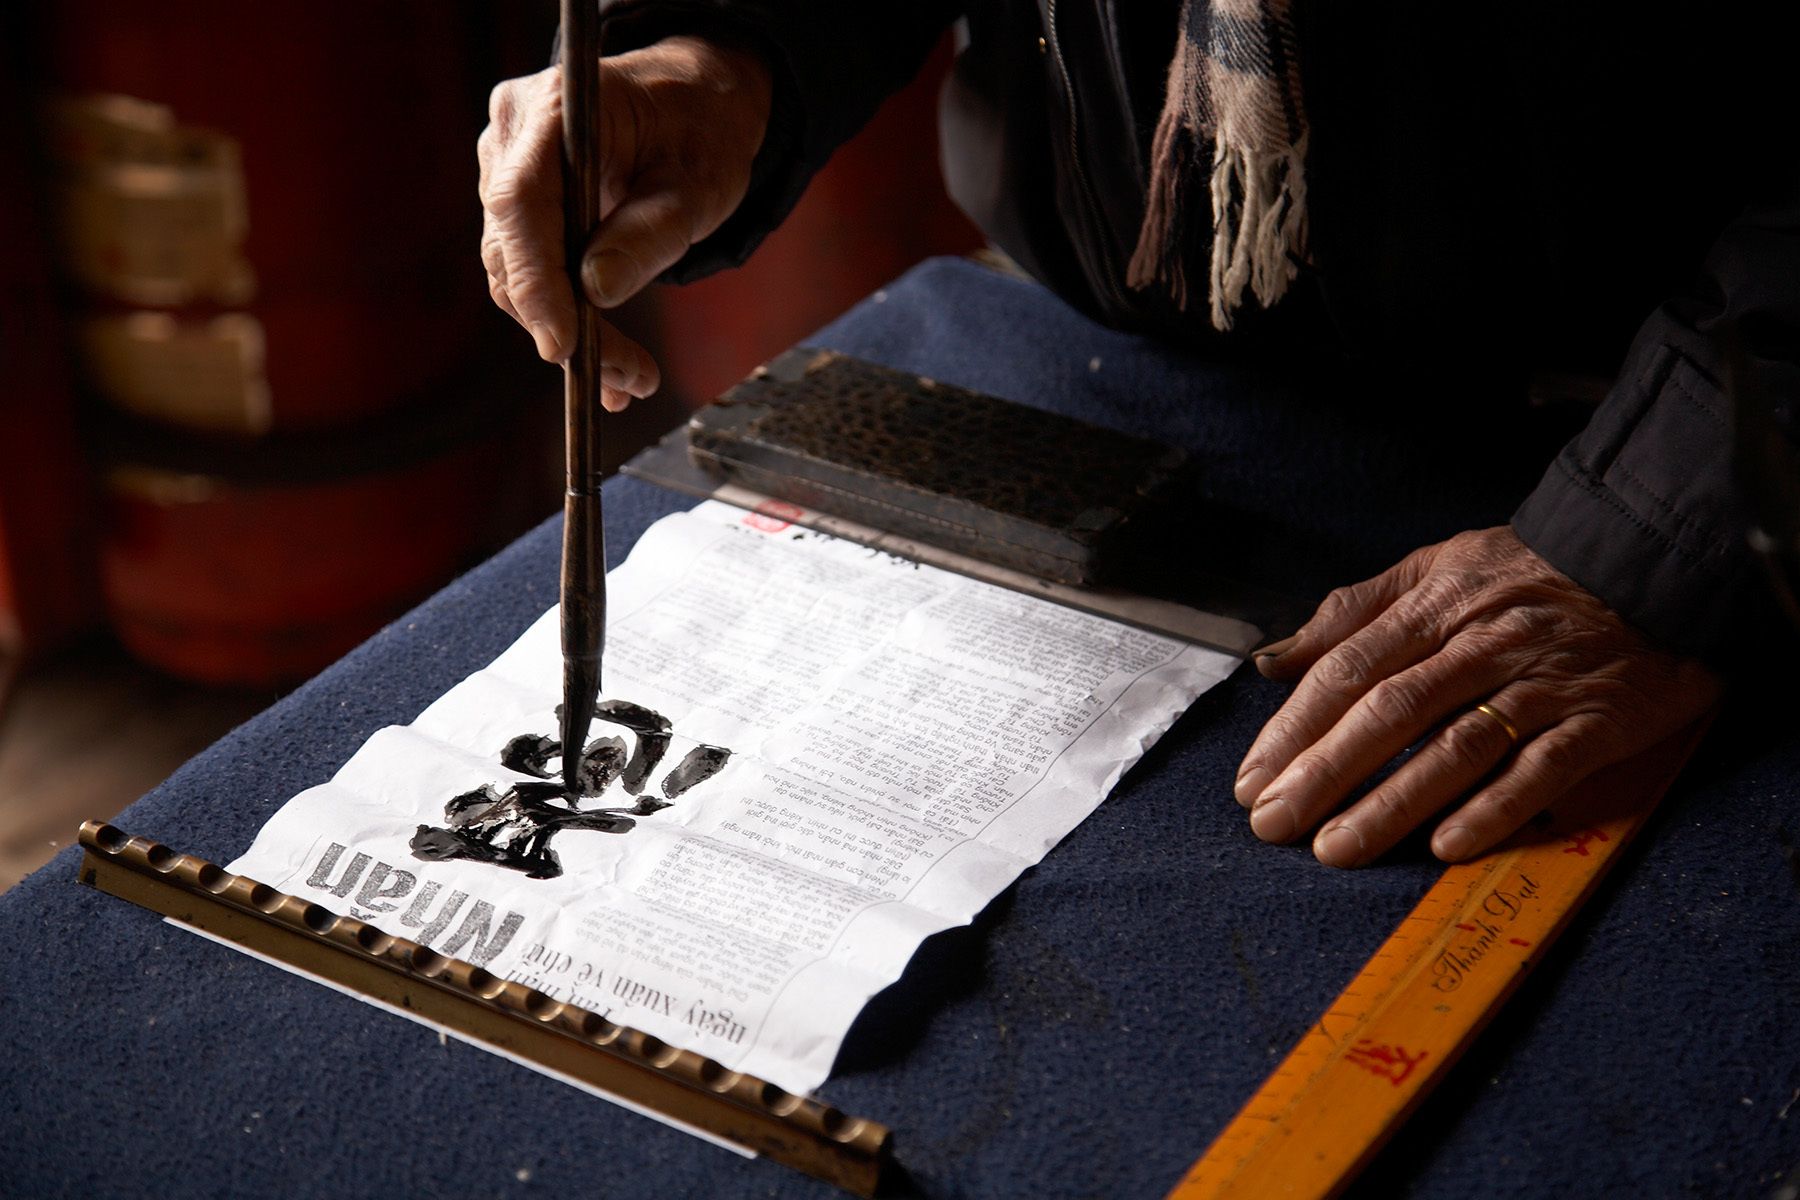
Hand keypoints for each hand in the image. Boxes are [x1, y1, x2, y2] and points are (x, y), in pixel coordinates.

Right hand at [478, 36, 771, 408]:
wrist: (692, 102)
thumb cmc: (700, 130)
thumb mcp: (697, 184)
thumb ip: (650, 233)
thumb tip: (596, 292)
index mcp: (553, 110)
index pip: (521, 204)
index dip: (537, 282)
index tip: (562, 347)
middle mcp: (512, 136)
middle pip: (513, 250)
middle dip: (565, 326)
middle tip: (628, 380)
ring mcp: (505, 169)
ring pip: (516, 273)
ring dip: (570, 334)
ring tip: (631, 379)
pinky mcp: (517, 204)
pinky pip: (530, 271)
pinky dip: (568, 319)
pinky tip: (610, 368)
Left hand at [1234, 526, 1720, 866]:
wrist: (1658, 556)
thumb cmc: (1530, 572)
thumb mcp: (1437, 566)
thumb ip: (1353, 613)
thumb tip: (1273, 660)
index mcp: (1435, 604)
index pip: (1349, 669)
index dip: (1296, 727)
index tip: (1252, 778)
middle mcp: (1481, 643)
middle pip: (1389, 711)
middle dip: (1324, 772)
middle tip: (1272, 823)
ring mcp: (1540, 683)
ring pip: (1455, 747)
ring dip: (1391, 802)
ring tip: (1336, 848)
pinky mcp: (1598, 721)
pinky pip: (1542, 770)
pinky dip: (1494, 808)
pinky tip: (1446, 846)